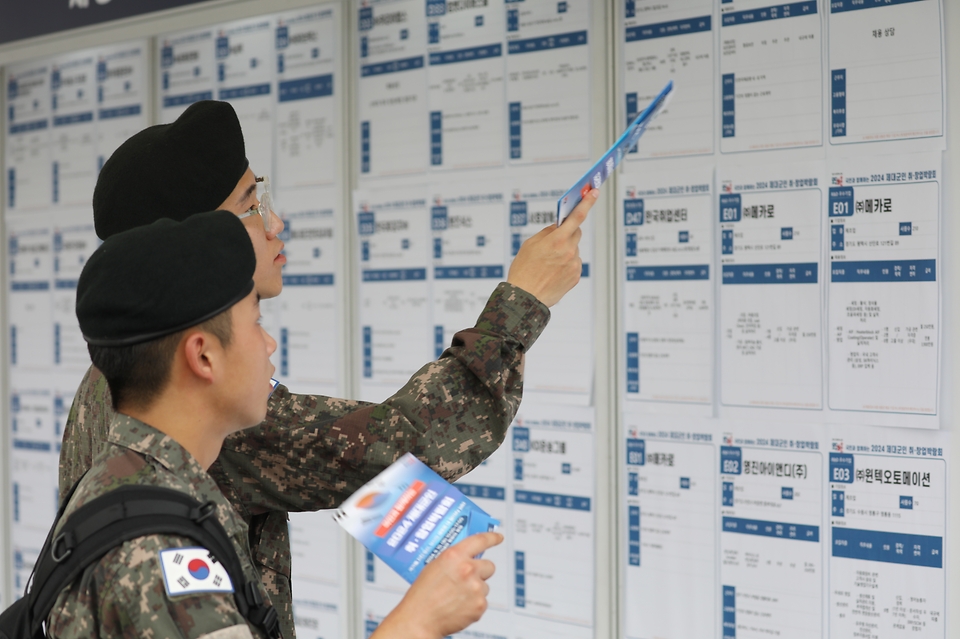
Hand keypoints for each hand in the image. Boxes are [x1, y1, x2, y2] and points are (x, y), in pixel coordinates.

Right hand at [372, 532, 502, 638]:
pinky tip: (458, 607)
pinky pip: (482, 601)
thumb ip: (453, 559)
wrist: (420, 620)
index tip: (498, 537)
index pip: (480, 540)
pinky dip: (473, 605)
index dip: (492, 537)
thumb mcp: (434, 567)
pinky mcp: (480, 605)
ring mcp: (475, 588)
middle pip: (489, 566)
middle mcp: (467, 569)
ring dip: (475, 590)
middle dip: (481, 572)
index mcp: (454, 556)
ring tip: (456, 597)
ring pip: (485, 586)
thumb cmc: (423, 595)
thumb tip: (466, 557)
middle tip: (468, 579)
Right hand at [506, 189, 597, 306]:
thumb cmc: (524, 270)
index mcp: (557, 240)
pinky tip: (553, 271)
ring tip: (548, 263)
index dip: (587, 202)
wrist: (525, 298)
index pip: (577, 216)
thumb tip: (558, 226)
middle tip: (555, 239)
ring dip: (566, 250)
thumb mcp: (530, 245)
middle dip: (568, 232)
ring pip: (574, 250)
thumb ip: (547, 232)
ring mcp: (574, 264)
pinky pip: (574, 263)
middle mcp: (569, 251)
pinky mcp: (576, 276)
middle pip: (576, 233)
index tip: (594, 192)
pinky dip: (566, 264)